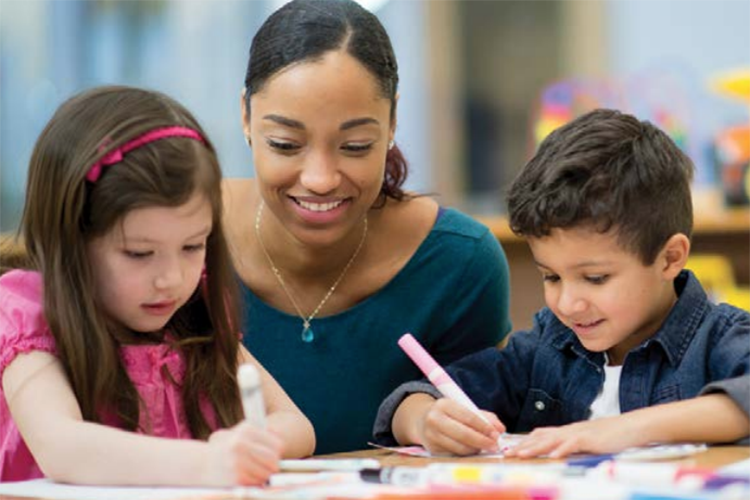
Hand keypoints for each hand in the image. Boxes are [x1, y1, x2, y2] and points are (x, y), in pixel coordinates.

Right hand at [204, 422, 283, 485]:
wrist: (197, 464)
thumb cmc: (224, 449)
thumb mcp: (241, 433)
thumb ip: (262, 434)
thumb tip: (277, 436)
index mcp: (246, 430)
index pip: (277, 445)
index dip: (277, 453)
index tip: (272, 455)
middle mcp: (241, 444)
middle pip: (274, 460)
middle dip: (273, 466)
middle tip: (267, 467)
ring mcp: (238, 461)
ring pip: (266, 473)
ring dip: (264, 475)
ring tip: (253, 472)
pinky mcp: (235, 478)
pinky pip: (256, 483)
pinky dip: (254, 482)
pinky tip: (245, 477)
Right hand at [418, 398, 505, 455]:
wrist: (422, 419)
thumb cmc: (449, 413)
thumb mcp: (463, 408)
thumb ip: (484, 416)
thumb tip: (501, 429)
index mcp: (443, 404)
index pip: (468, 416)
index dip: (484, 426)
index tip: (496, 434)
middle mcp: (434, 419)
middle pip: (463, 434)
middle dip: (482, 441)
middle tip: (495, 445)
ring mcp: (431, 436)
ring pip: (459, 447)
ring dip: (476, 449)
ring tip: (484, 447)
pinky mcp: (432, 449)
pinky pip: (455, 454)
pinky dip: (467, 453)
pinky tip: (472, 449)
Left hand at [504, 416, 641, 458]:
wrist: (631, 427)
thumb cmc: (611, 436)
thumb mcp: (587, 441)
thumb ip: (572, 445)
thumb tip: (559, 453)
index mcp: (567, 431)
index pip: (541, 435)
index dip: (525, 442)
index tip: (510, 449)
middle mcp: (569, 430)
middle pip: (540, 437)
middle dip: (522, 446)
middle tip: (506, 453)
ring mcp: (578, 433)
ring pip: (551, 440)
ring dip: (534, 448)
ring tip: (520, 455)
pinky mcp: (589, 439)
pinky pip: (572, 444)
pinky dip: (561, 450)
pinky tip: (551, 457)